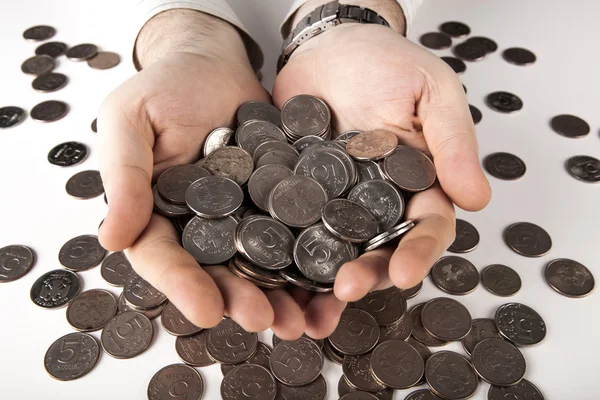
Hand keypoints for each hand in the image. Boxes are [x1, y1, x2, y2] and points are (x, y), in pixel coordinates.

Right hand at [97, 10, 309, 338]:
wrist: (213, 65)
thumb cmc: (164, 86)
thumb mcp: (131, 120)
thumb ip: (124, 175)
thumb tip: (111, 239)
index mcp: (157, 214)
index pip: (165, 257)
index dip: (184, 286)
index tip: (208, 312)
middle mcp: (200, 225)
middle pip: (218, 271)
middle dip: (241, 299)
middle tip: (267, 321)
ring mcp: (242, 217)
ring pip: (259, 263)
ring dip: (280, 293)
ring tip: (302, 318)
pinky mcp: (278, 202)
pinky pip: (294, 232)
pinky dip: (311, 257)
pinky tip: (330, 279)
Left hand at [273, 23, 490, 328]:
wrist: (328, 46)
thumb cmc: (387, 61)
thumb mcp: (431, 92)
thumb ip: (453, 142)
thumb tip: (477, 199)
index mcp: (416, 185)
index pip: (425, 227)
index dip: (417, 253)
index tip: (404, 274)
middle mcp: (376, 203)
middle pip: (377, 250)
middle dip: (366, 274)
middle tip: (346, 290)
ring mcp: (333, 203)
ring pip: (332, 252)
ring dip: (321, 286)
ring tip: (306, 313)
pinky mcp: (294, 196)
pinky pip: (288, 229)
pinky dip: (280, 256)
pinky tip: (267, 279)